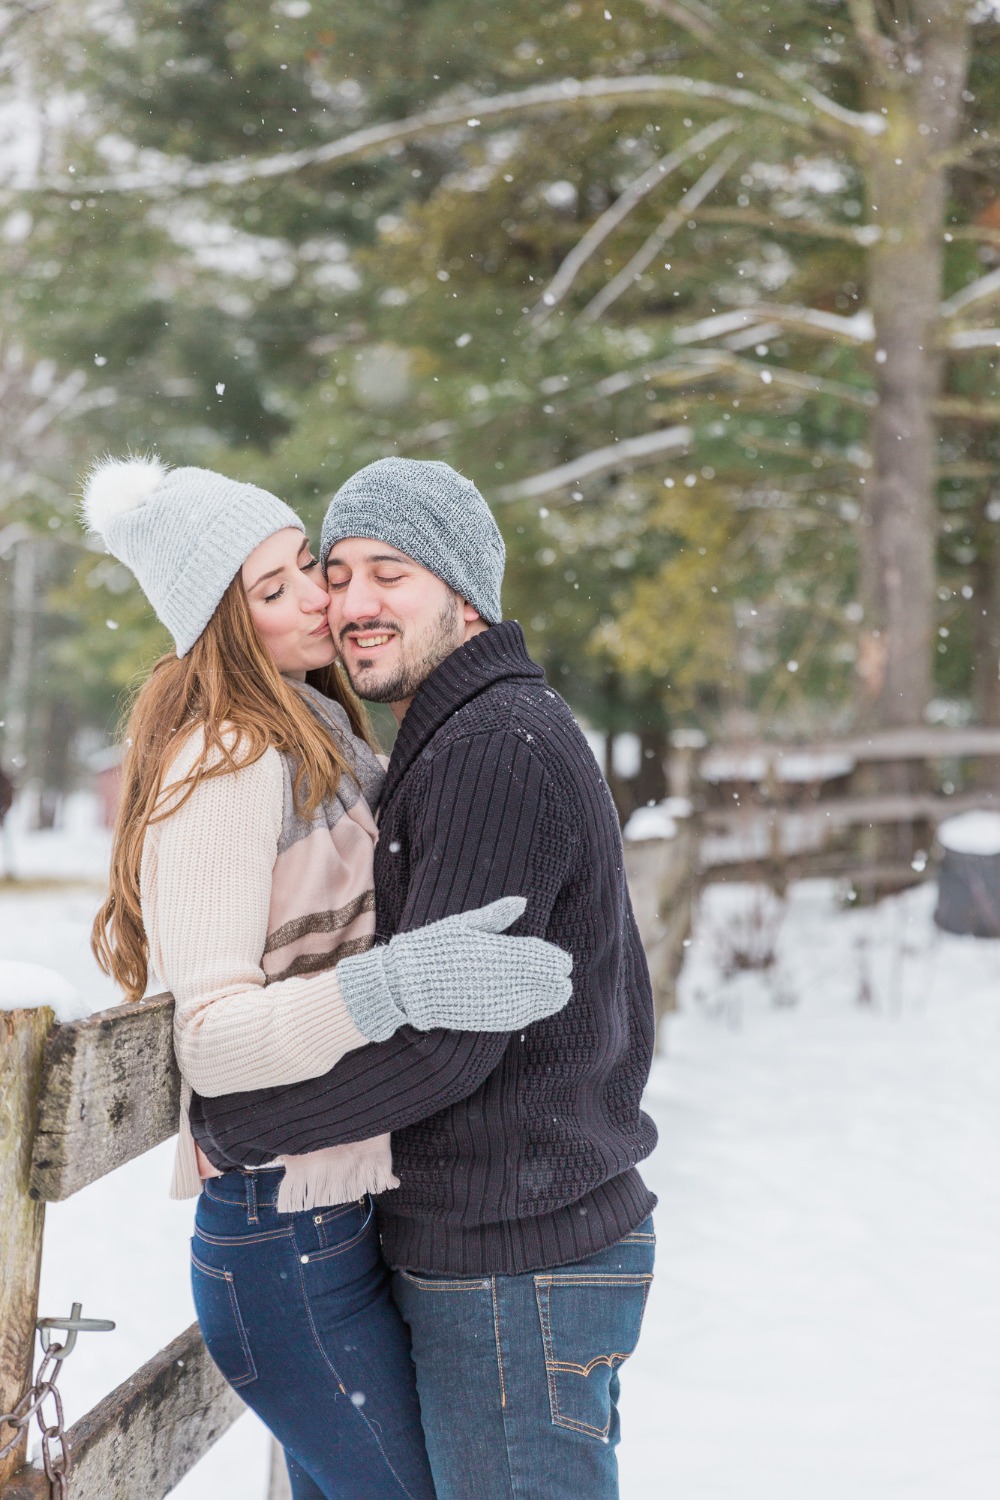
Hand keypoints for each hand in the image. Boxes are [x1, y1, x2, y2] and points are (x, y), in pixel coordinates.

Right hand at [337, 897, 572, 1040]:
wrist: (404, 984)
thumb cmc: (432, 948)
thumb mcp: (462, 924)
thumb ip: (495, 916)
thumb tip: (523, 902)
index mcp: (495, 949)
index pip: (537, 955)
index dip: (554, 959)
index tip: (562, 961)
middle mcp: (498, 976)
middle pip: (541, 979)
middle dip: (555, 979)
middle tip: (564, 977)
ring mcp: (492, 999)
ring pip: (533, 1001)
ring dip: (549, 998)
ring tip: (560, 993)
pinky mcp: (483, 1018)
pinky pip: (515, 1018)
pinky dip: (531, 1014)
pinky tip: (537, 1009)